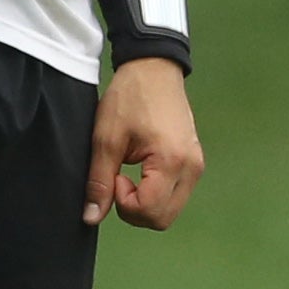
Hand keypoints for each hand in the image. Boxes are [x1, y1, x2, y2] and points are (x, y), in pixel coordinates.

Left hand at [87, 56, 203, 228]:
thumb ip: (99, 181)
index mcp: (172, 160)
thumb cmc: (130, 98)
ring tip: (130, 173)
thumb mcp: (106, 139)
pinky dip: (156, 194)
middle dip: (134, 210)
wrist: (154, 69)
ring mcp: (196, 165)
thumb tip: (92, 217)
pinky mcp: (194, 162)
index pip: (148, 210)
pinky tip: (142, 172)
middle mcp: (191, 167)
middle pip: (162, 219)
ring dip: (145, 203)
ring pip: (170, 211)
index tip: (114, 175)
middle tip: (118, 179)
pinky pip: (176, 195)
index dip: (123, 202)